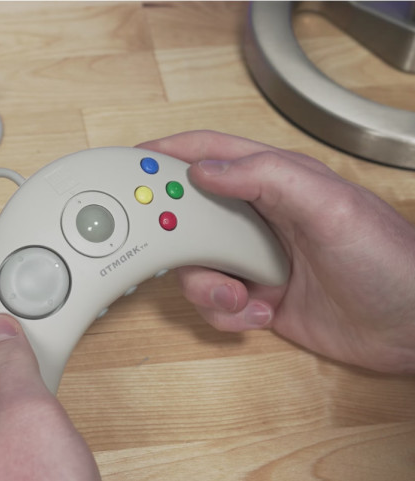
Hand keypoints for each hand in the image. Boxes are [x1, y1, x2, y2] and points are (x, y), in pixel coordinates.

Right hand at [138, 131, 414, 373]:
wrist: (412, 329)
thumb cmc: (389, 262)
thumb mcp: (331, 208)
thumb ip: (268, 178)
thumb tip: (207, 169)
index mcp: (276, 181)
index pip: (211, 153)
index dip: (169, 153)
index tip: (134, 163)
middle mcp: (260, 217)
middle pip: (191, 213)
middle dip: (176, 234)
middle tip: (171, 248)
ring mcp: (255, 258)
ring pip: (196, 264)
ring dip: (206, 286)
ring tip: (241, 295)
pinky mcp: (255, 295)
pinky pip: (215, 302)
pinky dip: (227, 314)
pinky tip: (261, 313)